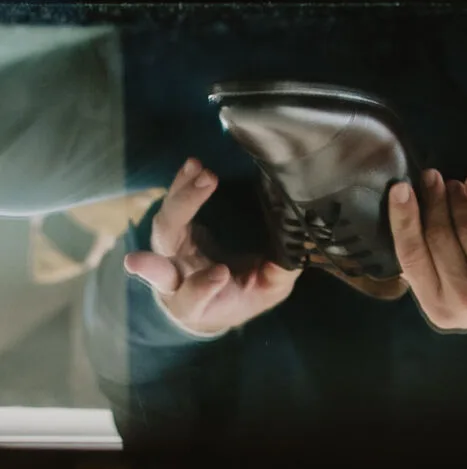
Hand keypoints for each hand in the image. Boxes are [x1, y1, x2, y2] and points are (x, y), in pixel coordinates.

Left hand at [123, 157, 297, 336]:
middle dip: (180, 217)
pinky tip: (194, 164)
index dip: (202, 285)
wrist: (206, 300)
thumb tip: (299, 247)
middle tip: (204, 186)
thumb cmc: (239, 298)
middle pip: (164, 250)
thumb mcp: (263, 294)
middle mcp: (174, 278)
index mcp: (196, 304)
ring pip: (165, 225)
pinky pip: (171, 205)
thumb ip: (277, 275)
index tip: (222, 272)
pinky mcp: (171, 231)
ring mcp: (169, 252)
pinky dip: (181, 183)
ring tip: (199, 168)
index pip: (191, 296)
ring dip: (181, 194)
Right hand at [388, 169, 466, 338]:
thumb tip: (403, 219)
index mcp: (439, 308)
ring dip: (457, 197)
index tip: (399, 188)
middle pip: (438, 235)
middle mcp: (465, 300)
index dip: (403, 219)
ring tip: (454, 185)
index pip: (410, 256)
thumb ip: (429, 269)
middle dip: (432, 200)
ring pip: (466, 225)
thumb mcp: (456, 296)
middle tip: (431, 178)